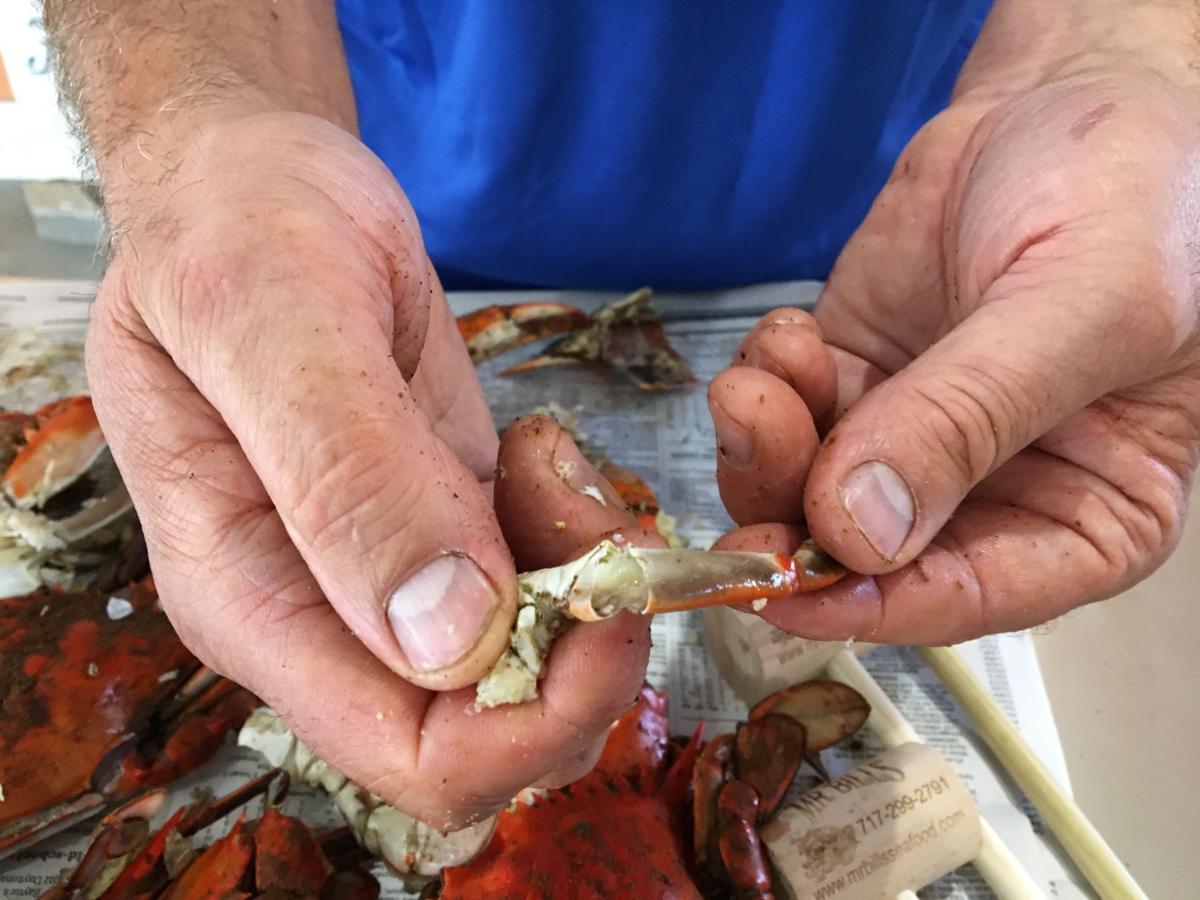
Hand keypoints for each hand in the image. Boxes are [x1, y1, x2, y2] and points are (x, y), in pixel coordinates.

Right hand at [88, 113, 647, 825]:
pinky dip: (576, 533)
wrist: (249, 186)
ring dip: (584, 573)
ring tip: (549, 452)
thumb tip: (450, 641)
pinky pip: (543, 585)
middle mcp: (326, 616)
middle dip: (581, 641)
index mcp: (254, 603)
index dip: (533, 716)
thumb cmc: (235, 229)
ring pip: (535, 660)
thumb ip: (348, 478)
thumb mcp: (273, 321)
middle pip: (494, 730)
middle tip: (592, 506)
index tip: (601, 598)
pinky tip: (543, 451)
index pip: (415, 758)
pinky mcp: (445, 530)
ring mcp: (391, 576)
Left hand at [709, 65, 1199, 642]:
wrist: (1068, 100)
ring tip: (767, 373)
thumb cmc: (1131, 199)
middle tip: (755, 451)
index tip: (787, 585)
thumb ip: (972, 417)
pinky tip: (788, 334)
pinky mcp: (852, 382)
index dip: (876, 602)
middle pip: (868, 555)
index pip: (972, 594)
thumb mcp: (1081, 306)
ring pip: (807, 491)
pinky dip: (766, 389)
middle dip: (795, 516)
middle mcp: (991, 498)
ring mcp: (910, 441)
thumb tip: (860, 530)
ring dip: (769, 445)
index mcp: (1089, 515)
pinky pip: (785, 417)